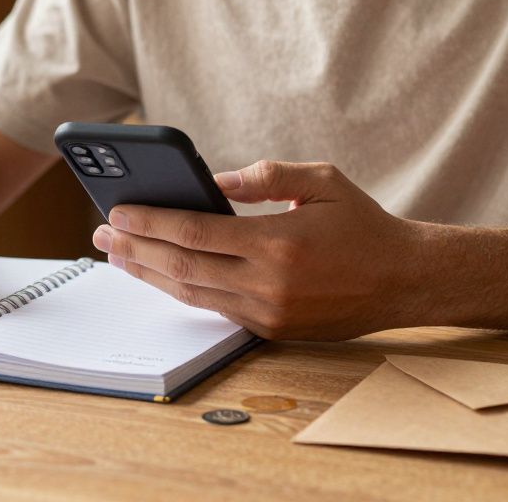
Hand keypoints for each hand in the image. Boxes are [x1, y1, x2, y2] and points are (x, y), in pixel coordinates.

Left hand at [92, 160, 428, 339]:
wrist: (405, 281)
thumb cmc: (364, 225)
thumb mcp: (321, 181)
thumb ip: (265, 177)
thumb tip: (213, 181)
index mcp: (277, 242)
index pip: (194, 231)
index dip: (150, 221)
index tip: (117, 210)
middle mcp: (268, 283)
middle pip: (181, 266)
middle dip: (135, 248)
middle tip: (101, 233)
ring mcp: (268, 312)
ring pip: (191, 293)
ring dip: (148, 274)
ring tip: (117, 255)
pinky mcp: (271, 330)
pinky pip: (214, 308)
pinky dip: (181, 290)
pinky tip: (158, 274)